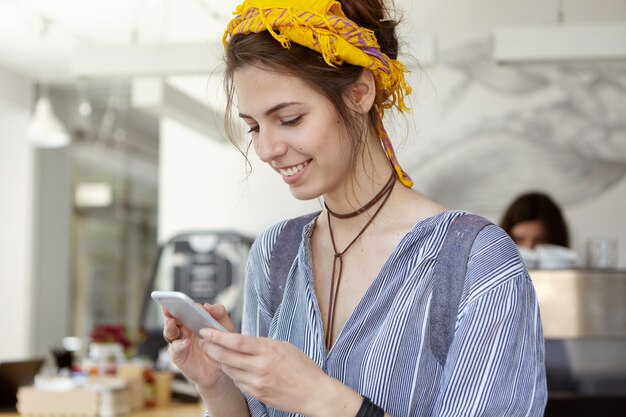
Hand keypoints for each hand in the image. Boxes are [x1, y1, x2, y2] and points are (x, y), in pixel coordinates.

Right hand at [163, 304, 234, 388]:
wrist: (223, 366)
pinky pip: (176, 349)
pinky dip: (179, 345)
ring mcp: (180, 341)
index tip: (179, 299)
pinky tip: (186, 343)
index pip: (184, 308)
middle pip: (173, 318)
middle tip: (168, 308)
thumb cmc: (222, 342)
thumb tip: (207, 306)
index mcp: (193, 319)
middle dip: (170, 312)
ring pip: (170, 332)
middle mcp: (184, 328)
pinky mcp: (179, 355)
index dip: (180, 303)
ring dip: (169, 327)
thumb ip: (218, 312)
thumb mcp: (225, 325)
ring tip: (172, 323)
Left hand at [198, 329, 342, 415]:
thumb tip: (243, 341)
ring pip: (229, 370)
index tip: (206, 331)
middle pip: (227, 356)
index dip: (217, 336)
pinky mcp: (257, 394)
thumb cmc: (303, 367)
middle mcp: (260, 367)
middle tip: (202, 341)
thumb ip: (262, 344)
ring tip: (214, 353)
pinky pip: (237, 382)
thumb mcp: (284, 347)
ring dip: (219, 361)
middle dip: (210, 348)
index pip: (236, 341)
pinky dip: (231, 373)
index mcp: (268, 350)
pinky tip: (230, 367)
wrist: (314, 393)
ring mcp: (257, 383)